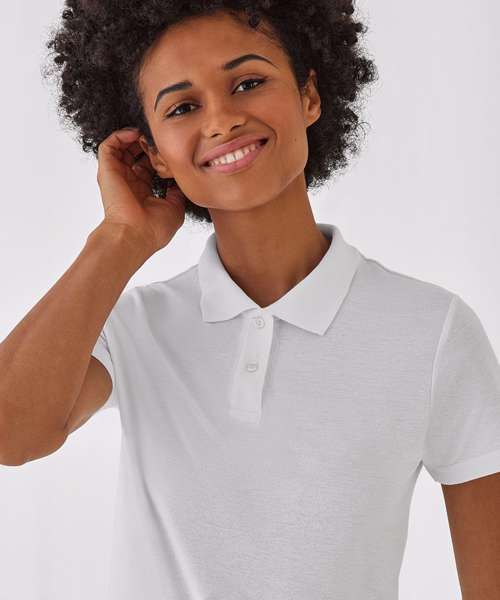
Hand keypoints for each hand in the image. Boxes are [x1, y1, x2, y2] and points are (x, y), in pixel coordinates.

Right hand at [95, 127, 186, 255]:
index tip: (171, 151)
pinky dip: (120, 136)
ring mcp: (117, 176)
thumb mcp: (175, 208)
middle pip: (135, 155)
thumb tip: (180, 181)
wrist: (135, 235)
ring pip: (121, 147)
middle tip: (160, 140)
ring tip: (147, 134)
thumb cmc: (154, 229)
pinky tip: (135, 134)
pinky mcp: (107, 170)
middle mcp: (129, 182)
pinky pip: (108, 145)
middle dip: (148, 144)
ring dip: (134, 137)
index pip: (148, 167)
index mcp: (143, 191)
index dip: (159, 156)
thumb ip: (177, 192)